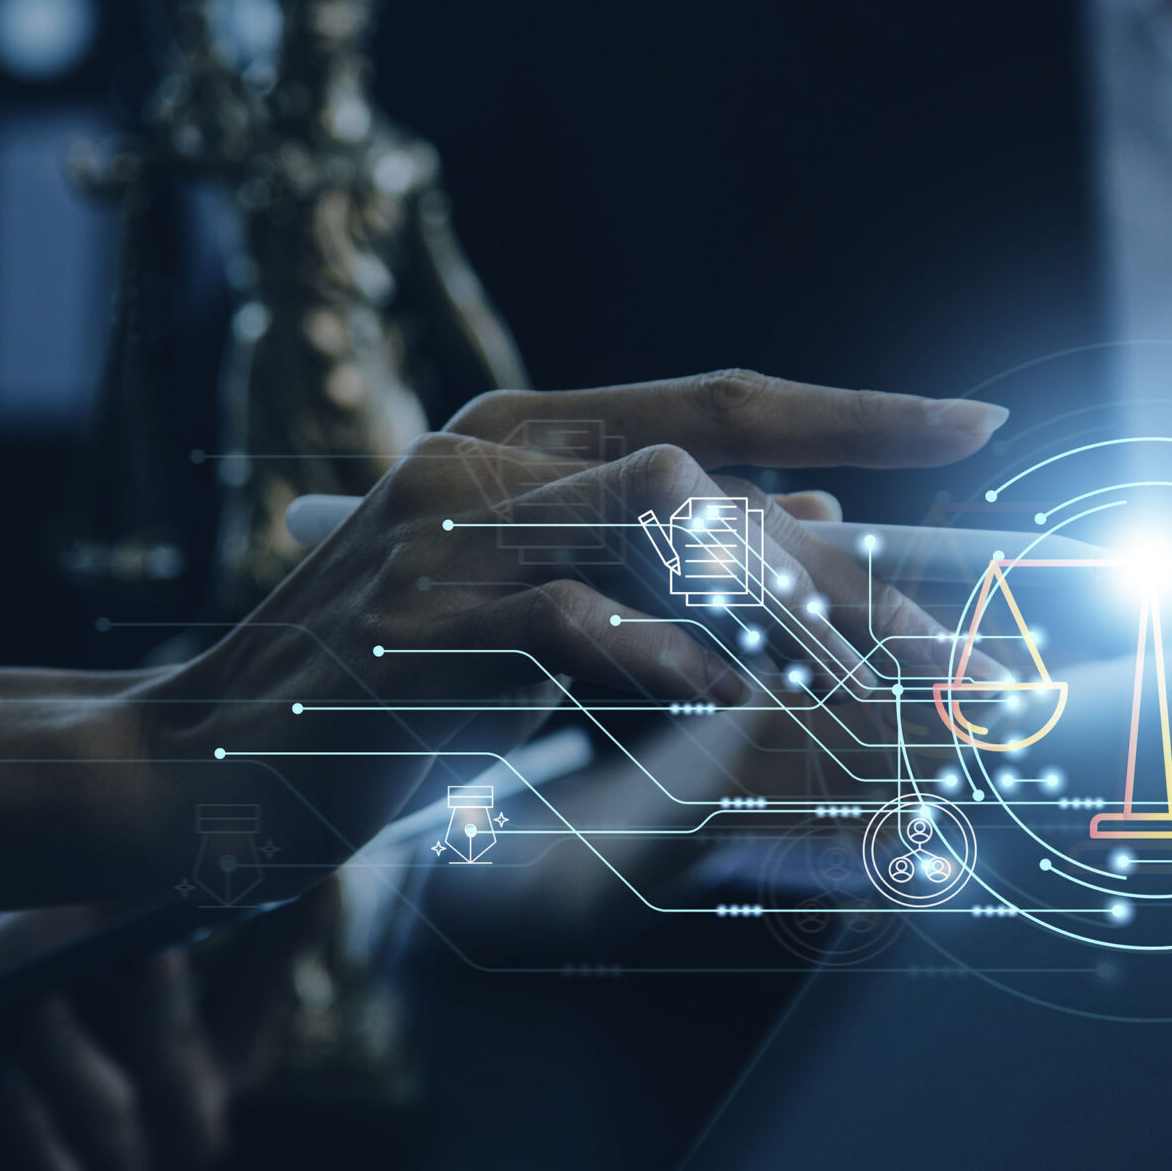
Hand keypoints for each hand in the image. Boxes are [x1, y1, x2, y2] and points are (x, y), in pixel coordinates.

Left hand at [0, 904, 321, 1170]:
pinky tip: (5, 1084)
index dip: (293, 931)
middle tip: (150, 954)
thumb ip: (125, 902)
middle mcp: (192, 1112)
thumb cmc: (17, 1002)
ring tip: (39, 1009)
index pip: (269, 981)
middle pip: (203, 1066)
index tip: (309, 879)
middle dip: (172, 1013)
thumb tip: (179, 838)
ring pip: (122, 1122)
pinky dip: (31, 1133)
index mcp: (219, 1043)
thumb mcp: (73, 939)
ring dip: (77, 1063)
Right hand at [132, 371, 994, 896]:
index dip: (855, 410)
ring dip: (785, 610)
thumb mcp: (537, 618)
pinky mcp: (411, 628)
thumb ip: (659, 568)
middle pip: (715, 475)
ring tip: (871, 688)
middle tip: (953, 654)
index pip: (717, 401)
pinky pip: (571, 623)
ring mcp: (440, 536)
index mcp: (517, 436)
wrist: (197, 769)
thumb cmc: (388, 701)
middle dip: (852, 568)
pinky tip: (727, 702)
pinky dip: (664, 659)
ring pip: (660, 521)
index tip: (974, 427)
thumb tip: (826, 523)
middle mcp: (482, 458)